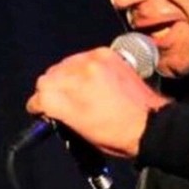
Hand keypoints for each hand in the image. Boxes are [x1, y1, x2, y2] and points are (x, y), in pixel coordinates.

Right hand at [26, 47, 169, 157]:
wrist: (150, 123)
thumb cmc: (116, 135)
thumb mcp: (80, 132)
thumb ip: (60, 113)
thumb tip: (48, 103)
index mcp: (69, 104)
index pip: (39, 96)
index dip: (38, 105)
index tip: (41, 108)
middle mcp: (78, 79)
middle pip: (47, 77)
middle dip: (51, 89)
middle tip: (61, 99)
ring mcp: (92, 63)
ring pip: (63, 65)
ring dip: (66, 76)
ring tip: (78, 87)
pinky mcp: (104, 54)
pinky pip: (82, 57)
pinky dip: (83, 67)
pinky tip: (91, 77)